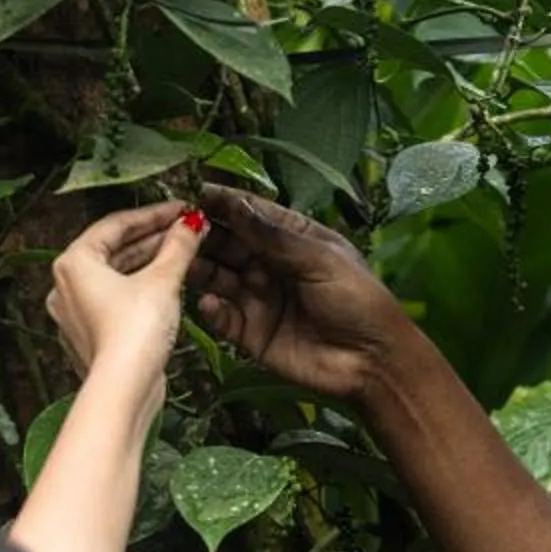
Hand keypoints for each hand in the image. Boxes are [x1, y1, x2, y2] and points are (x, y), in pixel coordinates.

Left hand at [45, 198, 204, 384]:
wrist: (125, 388)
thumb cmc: (134, 333)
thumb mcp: (163, 280)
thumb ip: (178, 246)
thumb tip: (191, 225)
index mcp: (74, 263)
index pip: (116, 224)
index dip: (154, 214)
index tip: (181, 209)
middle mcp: (66, 286)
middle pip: (114, 250)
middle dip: (153, 238)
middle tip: (185, 229)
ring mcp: (76, 313)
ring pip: (116, 276)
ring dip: (149, 262)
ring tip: (182, 252)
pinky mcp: (90, 336)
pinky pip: (115, 300)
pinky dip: (139, 288)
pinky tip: (167, 284)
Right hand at [191, 184, 410, 403]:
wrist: (373, 361)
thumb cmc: (358, 300)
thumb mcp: (319, 259)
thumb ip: (274, 236)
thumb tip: (235, 204)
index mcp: (292, 238)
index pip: (250, 214)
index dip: (223, 202)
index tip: (194, 191)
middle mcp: (270, 265)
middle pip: (227, 243)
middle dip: (203, 234)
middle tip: (177, 228)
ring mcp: (258, 298)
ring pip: (218, 277)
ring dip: (200, 268)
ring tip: (181, 261)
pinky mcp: (251, 333)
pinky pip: (223, 317)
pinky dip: (211, 310)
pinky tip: (208, 303)